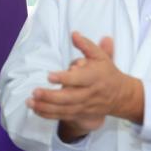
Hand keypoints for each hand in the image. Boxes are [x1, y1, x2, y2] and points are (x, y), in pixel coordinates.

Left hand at [28, 32, 144, 128]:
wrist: (121, 95)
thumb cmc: (107, 72)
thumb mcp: (101, 56)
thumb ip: (86, 45)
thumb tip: (73, 34)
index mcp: (94, 78)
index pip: (79, 79)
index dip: (64, 78)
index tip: (49, 76)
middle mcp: (89, 94)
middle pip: (69, 98)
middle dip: (51, 96)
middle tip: (35, 91)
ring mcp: (85, 106)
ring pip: (64, 109)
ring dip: (46, 107)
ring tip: (30, 102)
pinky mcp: (80, 113)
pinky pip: (63, 116)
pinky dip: (49, 115)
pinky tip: (36, 110)